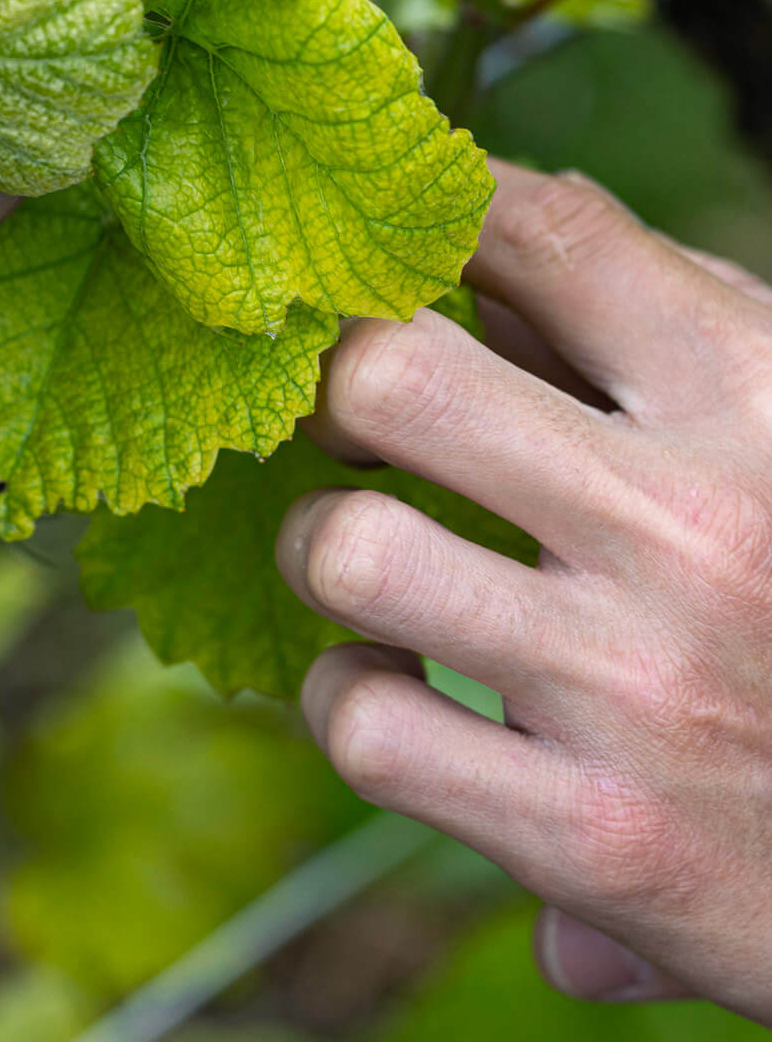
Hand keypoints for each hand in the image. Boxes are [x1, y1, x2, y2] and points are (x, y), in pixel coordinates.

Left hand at [277, 161, 771, 1022]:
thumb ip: (644, 327)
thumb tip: (483, 253)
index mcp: (748, 397)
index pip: (549, 233)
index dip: (430, 211)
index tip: (382, 237)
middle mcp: (689, 527)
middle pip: (391, 375)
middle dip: (327, 380)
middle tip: (337, 407)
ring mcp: (635, 687)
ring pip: (346, 552)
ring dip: (318, 545)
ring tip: (353, 552)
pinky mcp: (593, 836)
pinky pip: (366, 729)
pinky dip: (347, 698)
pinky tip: (391, 683)